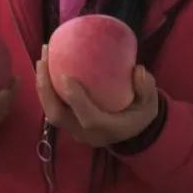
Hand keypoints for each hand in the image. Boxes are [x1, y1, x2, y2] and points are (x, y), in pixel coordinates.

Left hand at [35, 44, 159, 147]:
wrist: (132, 134)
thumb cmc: (140, 115)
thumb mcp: (150, 103)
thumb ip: (146, 88)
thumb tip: (137, 70)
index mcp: (108, 128)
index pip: (88, 118)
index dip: (76, 99)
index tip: (66, 76)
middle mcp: (86, 133)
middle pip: (58, 116)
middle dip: (46, 88)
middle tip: (44, 60)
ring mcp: (74, 130)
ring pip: (51, 112)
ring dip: (43, 86)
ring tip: (42, 58)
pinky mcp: (69, 124)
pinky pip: (52, 107)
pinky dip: (46, 88)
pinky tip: (46, 66)